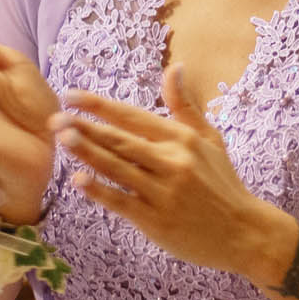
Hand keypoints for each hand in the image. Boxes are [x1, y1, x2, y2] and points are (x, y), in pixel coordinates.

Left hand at [55, 62, 291, 279]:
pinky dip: (100, 191)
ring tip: (62, 139)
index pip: (133, 116)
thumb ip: (184, 106)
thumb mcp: (210, 139)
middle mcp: (172, 161)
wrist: (244, 232)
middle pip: (120, 140)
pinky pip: (123, 202)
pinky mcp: (157, 221)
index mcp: (181, 139)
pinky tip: (79, 181)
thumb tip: (175, 67)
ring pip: (118, 168)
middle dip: (85, 127)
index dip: (100, 105)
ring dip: (87, 152)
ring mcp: (164, 192)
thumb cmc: (223, 184)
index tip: (71, 95)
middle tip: (54, 118)